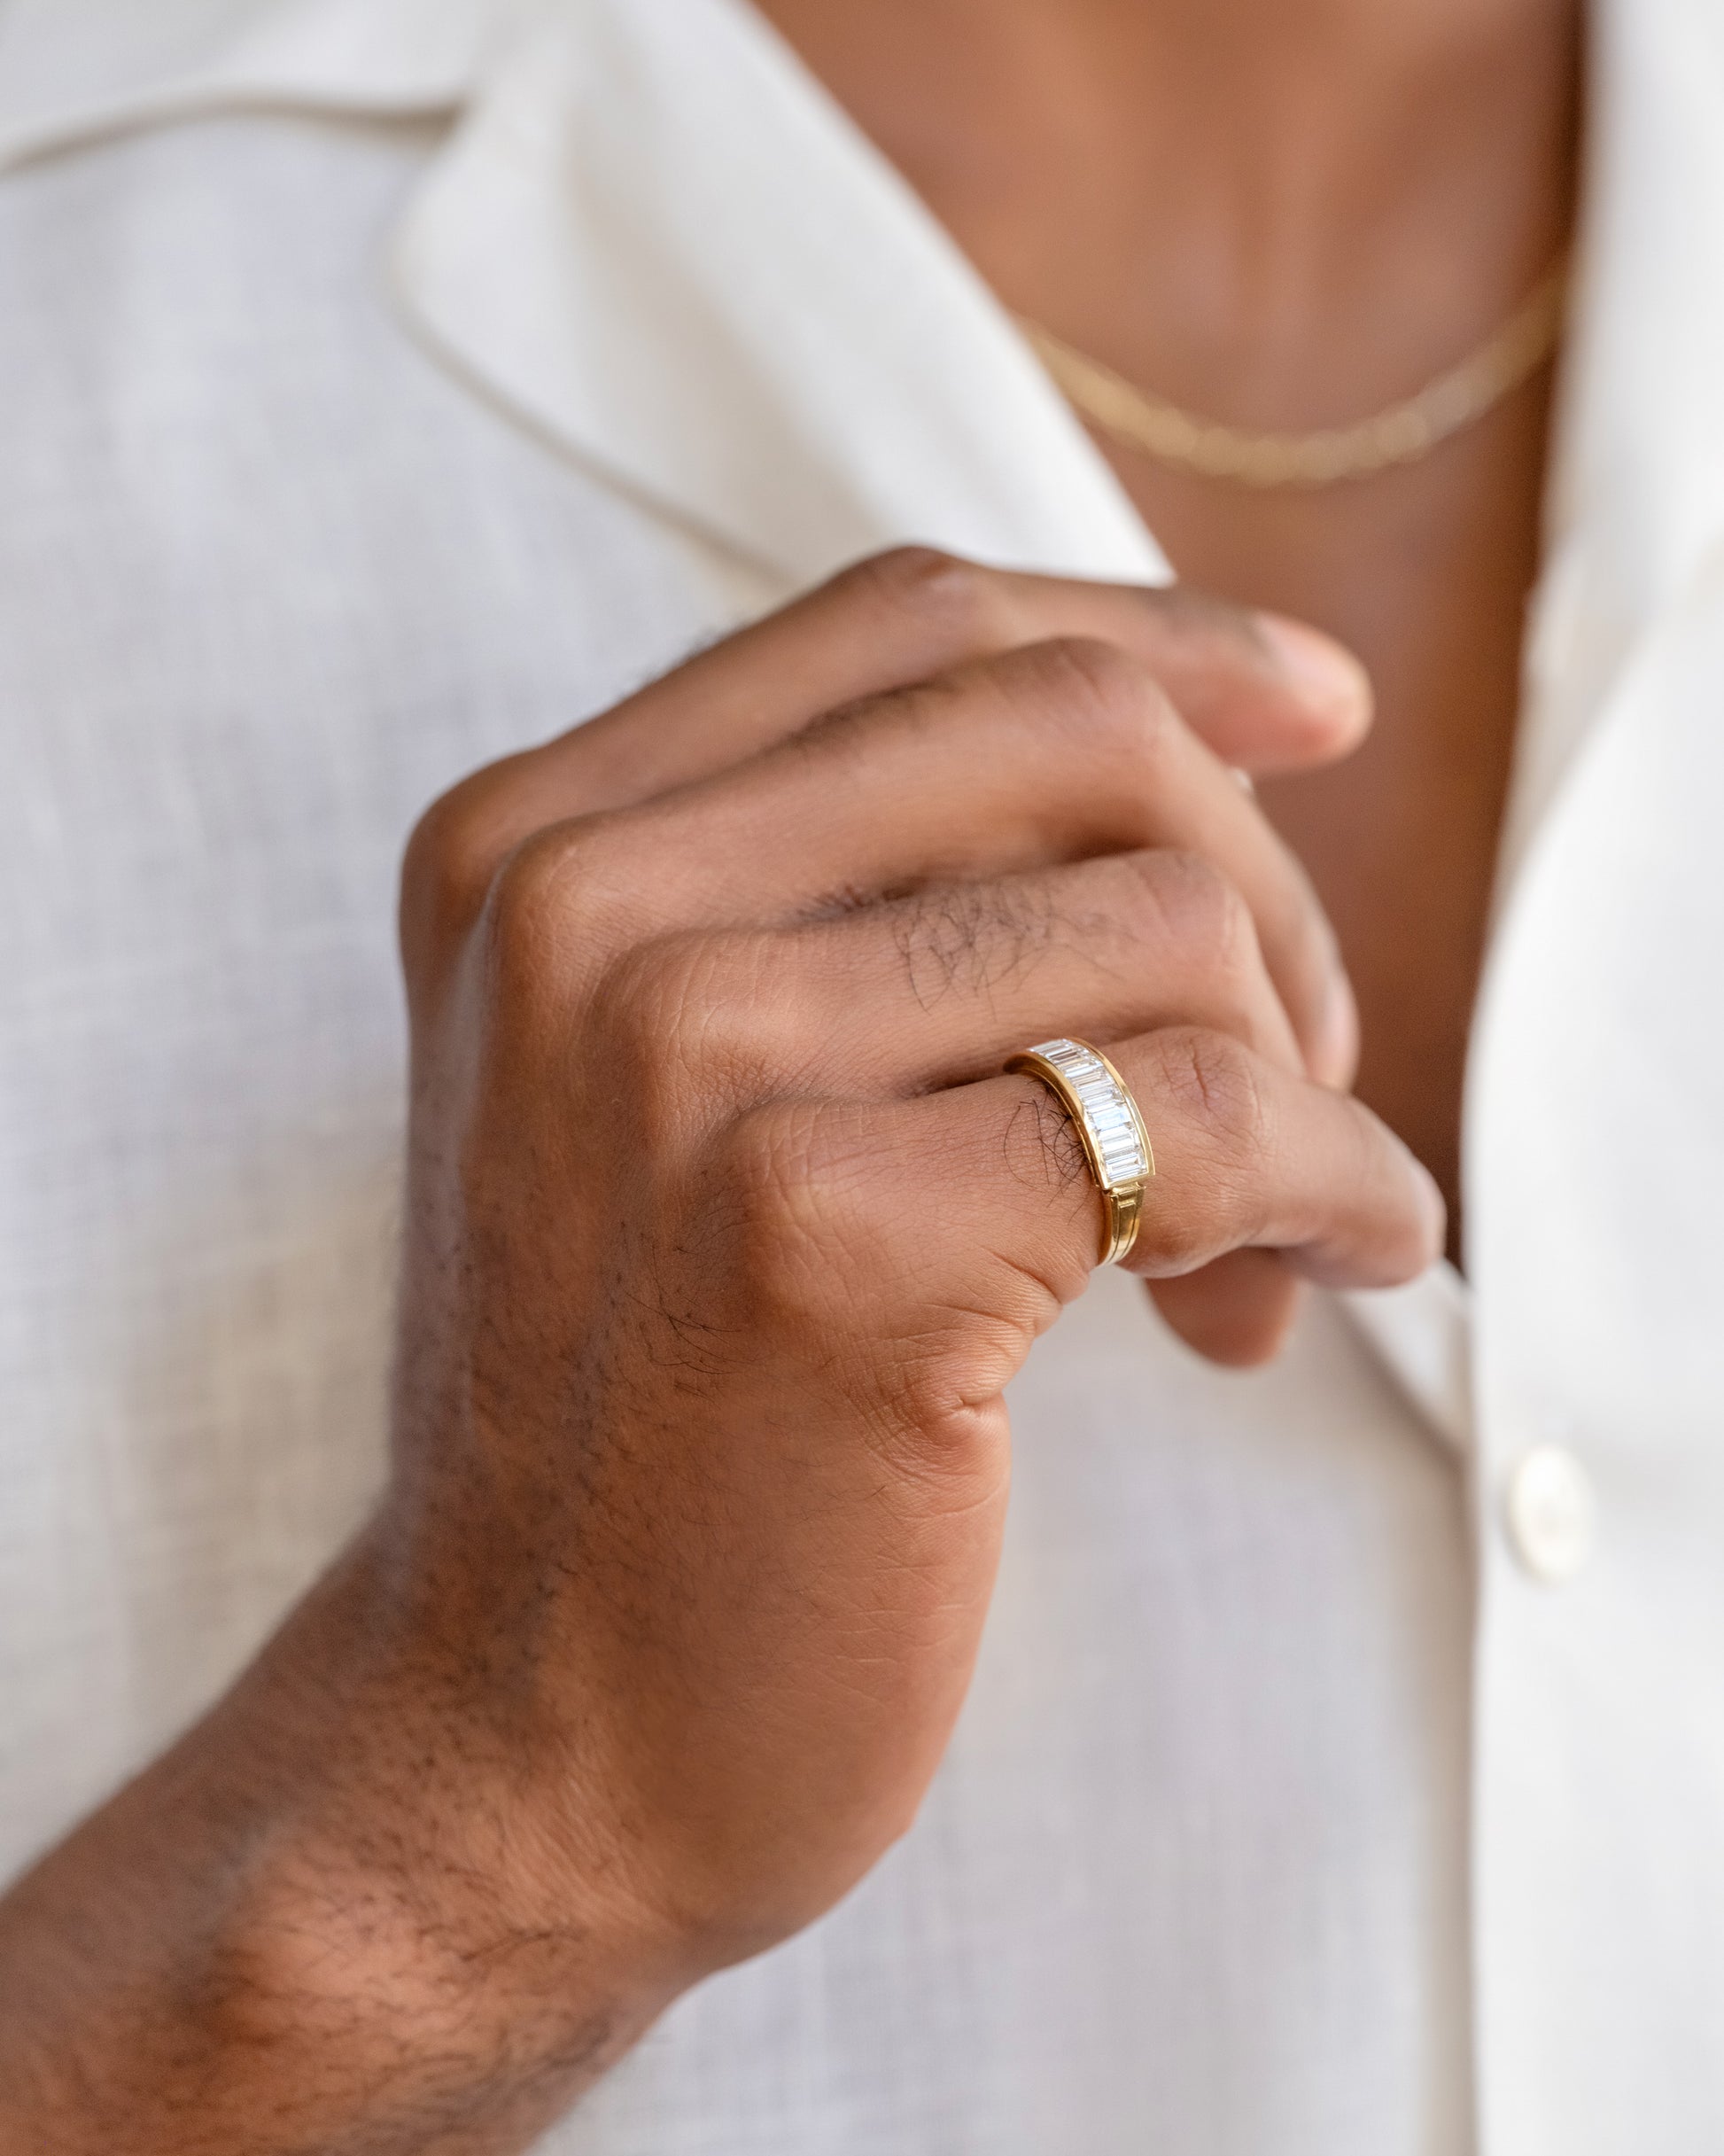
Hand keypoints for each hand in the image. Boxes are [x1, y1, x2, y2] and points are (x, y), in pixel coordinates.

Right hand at [0, 550, 1440, 2154]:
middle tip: (1296, 1062)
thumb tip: (1212, 756)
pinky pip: (1206, 1119)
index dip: (1147, 635)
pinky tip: (1322, 1272)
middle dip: (1256, 885)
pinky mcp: (827, 1242)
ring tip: (1257, 1245)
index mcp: (535, 848)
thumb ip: (849, 906)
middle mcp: (586, 913)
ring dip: (1294, 1079)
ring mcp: (688, 1066)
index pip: (908, 626)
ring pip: (1166, 920)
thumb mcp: (665, 1101)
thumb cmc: (644, 1428)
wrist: (514, 1749)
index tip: (1312, 708)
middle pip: (1068, 733)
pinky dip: (1331, 1189)